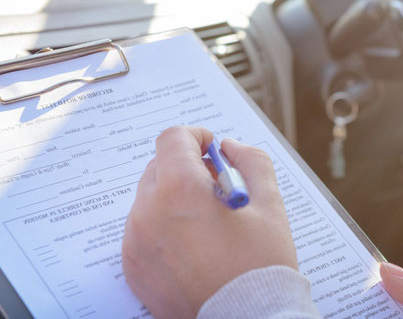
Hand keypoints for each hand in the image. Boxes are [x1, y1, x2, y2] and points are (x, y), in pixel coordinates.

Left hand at [121, 126, 296, 317]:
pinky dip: (163, 226)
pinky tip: (192, 244)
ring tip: (206, 222)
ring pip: (150, 198)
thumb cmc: (259, 265)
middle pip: (159, 166)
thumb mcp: (269, 203)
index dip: (195, 136)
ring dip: (174, 197)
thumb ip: (251, 161)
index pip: (173, 138)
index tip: (210, 147)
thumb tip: (229, 148)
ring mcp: (136, 240)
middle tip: (215, 188)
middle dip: (186, 167)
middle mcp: (149, 211)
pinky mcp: (133, 266)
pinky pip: (142, 229)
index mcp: (180, 189)